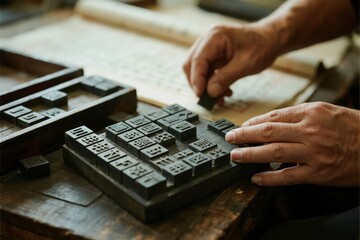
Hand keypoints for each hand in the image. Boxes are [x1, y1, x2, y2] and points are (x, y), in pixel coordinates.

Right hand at [183, 23, 280, 98]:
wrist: (270, 39)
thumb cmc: (262, 45)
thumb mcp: (246, 64)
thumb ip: (226, 77)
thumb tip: (210, 92)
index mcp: (214, 37)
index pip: (198, 60)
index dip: (197, 79)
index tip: (200, 95)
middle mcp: (207, 40)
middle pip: (192, 65)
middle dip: (198, 84)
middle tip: (208, 100)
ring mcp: (209, 47)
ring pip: (197, 70)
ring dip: (206, 86)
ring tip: (220, 98)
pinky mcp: (213, 55)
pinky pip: (206, 71)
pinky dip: (212, 84)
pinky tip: (223, 92)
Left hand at [225, 102, 359, 186]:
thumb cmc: (350, 127)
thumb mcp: (325, 112)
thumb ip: (298, 116)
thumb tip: (271, 122)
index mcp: (311, 113)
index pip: (274, 117)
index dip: (253, 123)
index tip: (241, 127)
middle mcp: (310, 131)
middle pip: (269, 132)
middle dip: (244, 135)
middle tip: (230, 138)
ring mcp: (314, 153)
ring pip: (274, 153)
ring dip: (250, 154)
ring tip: (235, 155)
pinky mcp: (318, 173)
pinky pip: (288, 176)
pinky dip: (270, 178)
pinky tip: (256, 178)